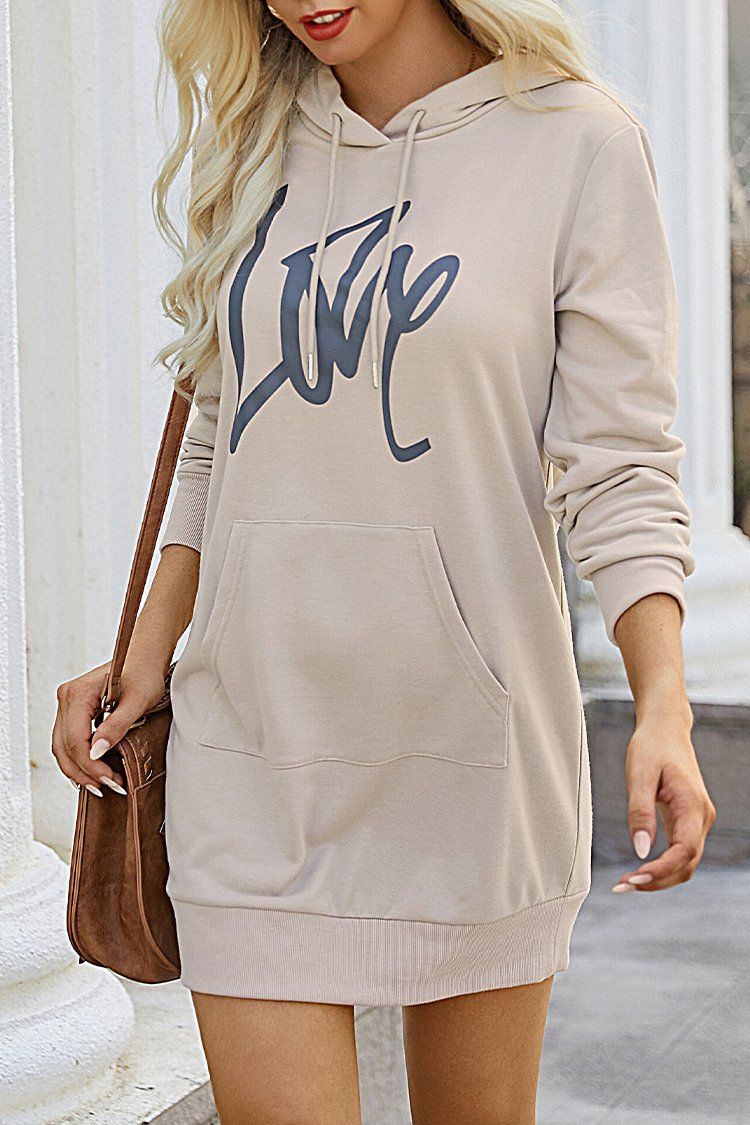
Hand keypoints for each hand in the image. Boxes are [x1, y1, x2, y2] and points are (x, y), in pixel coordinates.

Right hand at [52, 655, 168, 796]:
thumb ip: (116, 726)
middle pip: (63, 746)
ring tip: (101, 784)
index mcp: (77, 694)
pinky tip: (94, 770)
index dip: (91, 765)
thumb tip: (96, 753)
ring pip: (62, 745)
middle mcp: (67, 697)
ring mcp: (68, 703)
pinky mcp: (75, 708)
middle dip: (84, 772)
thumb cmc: (144, 671)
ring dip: (79, 768)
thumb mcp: (137, 701)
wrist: (146, 654)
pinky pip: (69, 738)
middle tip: (107, 788)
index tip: (111, 780)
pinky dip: (79, 757)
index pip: (75, 740)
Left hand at [612, 711, 716, 892]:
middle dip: (657, 881)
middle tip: (622, 886)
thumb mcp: (639, 774)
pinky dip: (662, 866)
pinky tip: (639, 871)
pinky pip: (680, 853)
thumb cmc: (651, 747)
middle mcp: (701, 817)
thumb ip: (639, 812)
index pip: (684, 850)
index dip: (662, 869)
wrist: (665, 729)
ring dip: (659, 878)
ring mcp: (697, 821)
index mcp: (692, 805)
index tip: (635, 877)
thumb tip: (640, 850)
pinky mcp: (688, 821)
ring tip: (626, 883)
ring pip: (685, 863)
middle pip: (686, 864)